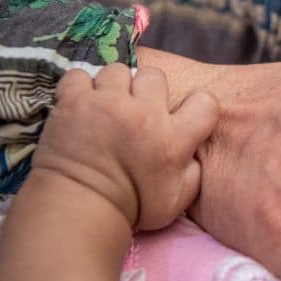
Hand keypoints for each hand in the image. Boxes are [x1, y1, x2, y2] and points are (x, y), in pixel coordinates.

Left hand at [34, 64, 218, 229]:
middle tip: (135, 110)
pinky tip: (80, 105)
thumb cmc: (130, 207)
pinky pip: (80, 75)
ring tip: (105, 106)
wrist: (75, 209)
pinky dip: (79, 88)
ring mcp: (107, 104)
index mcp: (174, 139)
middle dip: (146, 90)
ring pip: (118, 71)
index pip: (205, 101)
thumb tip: (195, 150)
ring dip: (113, 87)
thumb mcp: (177, 201)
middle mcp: (144, 115)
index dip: (197, 106)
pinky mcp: (74, 102)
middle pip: (155, 76)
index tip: (180, 116)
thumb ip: (194, 172)